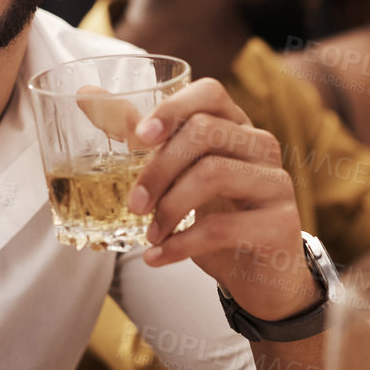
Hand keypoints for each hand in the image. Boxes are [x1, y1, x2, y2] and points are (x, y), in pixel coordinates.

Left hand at [128, 78, 317, 318]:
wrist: (263, 276)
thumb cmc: (218, 217)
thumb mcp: (179, 175)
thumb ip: (141, 136)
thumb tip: (88, 94)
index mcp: (236, 127)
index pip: (210, 92)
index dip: (173, 108)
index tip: (140, 137)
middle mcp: (261, 147)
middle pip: (205, 132)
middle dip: (158, 168)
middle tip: (134, 204)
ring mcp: (276, 183)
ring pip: (214, 174)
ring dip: (169, 208)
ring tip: (150, 235)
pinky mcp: (281, 223)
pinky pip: (222, 227)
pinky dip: (180, 245)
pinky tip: (159, 256)